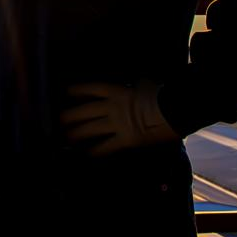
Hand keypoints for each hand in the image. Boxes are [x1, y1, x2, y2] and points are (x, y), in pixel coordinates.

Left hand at [60, 80, 178, 156]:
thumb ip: (135, 84)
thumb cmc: (163, 94)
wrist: (177, 109)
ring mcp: (117, 124)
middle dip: (68, 117)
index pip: (89, 88)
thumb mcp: (145, 83)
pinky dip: (94, 151)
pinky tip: (86, 154)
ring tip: (67, 139)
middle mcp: (111, 106)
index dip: (76, 90)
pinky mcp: (125, 140)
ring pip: (88, 130)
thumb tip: (139, 82)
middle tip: (60, 121)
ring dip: (75, 135)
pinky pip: (105, 147)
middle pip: (82, 111)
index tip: (67, 92)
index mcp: (116, 90)